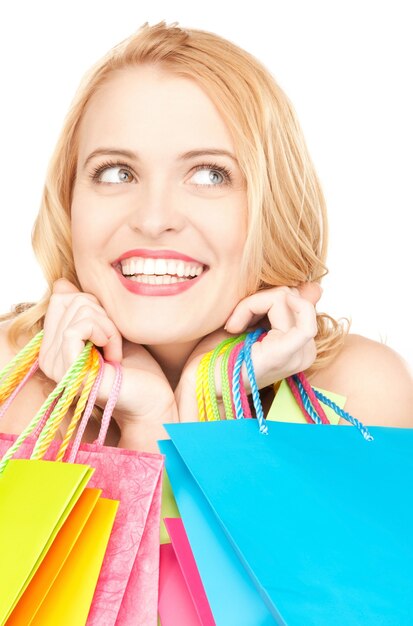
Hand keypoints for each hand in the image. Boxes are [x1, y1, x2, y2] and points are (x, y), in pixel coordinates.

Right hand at [39, 278, 177, 448]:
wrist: (151, 399)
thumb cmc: (135, 367)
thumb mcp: (108, 328)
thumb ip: (84, 309)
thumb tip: (61, 283)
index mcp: (53, 346)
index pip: (61, 298)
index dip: (94, 304)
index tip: (111, 329)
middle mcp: (47, 357)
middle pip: (71, 300)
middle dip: (104, 315)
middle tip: (116, 342)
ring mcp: (55, 366)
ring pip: (78, 312)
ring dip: (109, 327)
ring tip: (116, 351)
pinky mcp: (67, 370)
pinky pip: (77, 329)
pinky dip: (105, 334)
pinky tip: (114, 355)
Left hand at [175, 283, 320, 419]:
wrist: (201, 381)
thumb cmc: (223, 353)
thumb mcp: (256, 321)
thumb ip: (282, 305)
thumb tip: (316, 287)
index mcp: (302, 344)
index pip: (298, 298)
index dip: (268, 297)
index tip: (241, 315)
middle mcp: (306, 351)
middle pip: (293, 295)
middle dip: (259, 299)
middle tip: (234, 321)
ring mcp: (298, 354)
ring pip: (286, 297)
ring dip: (250, 303)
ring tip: (232, 326)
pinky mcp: (284, 354)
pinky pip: (285, 308)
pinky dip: (257, 305)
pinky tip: (236, 324)